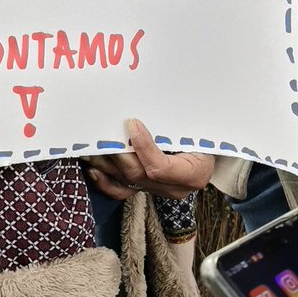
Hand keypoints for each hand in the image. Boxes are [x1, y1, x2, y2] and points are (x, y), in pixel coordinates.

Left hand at [84, 118, 213, 200]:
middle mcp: (174, 187)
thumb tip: (149, 106)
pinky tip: (93, 167)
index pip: (159, 167)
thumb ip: (177, 124)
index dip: (142, 147)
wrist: (207, 153)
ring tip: (90, 145)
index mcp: (193, 173)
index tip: (132, 123)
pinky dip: (105, 180)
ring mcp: (158, 190)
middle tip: (102, 132)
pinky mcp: (145, 189)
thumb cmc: (202, 135)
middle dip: (116, 152)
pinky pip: (122, 190)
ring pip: (126, 181)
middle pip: (138, 173)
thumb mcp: (198, 129)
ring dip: (105, 162)